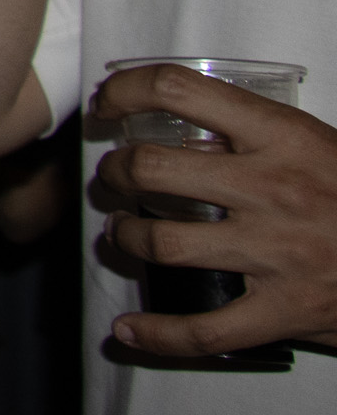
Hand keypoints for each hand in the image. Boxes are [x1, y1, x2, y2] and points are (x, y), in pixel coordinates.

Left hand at [94, 65, 336, 356]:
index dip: (124, 90)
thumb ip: (255, 136)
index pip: (175, 90)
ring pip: (161, 243)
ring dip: (125, 237)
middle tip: (115, 176)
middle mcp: (272, 189)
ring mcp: (275, 253)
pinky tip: (131, 331)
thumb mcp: (318, 145)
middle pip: (151, 169)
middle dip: (116, 172)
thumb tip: (185, 130)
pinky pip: (203, 329)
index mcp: (282, 136)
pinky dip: (159, 334)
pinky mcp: (283, 310)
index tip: (108, 104)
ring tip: (123, 233)